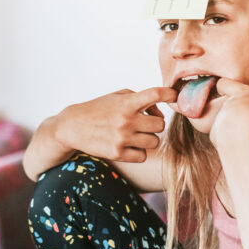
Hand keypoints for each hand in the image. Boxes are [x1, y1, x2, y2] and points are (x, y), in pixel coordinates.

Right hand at [54, 86, 176, 162]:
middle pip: (160, 124)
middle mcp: (126, 120)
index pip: (155, 94)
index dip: (170, 93)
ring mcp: (122, 138)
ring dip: (148, 139)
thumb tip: (161, 115)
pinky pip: (143, 155)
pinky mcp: (117, 153)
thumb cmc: (100, 109)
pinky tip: (128, 145)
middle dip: (155, 124)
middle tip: (144, 123)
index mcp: (127, 102)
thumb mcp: (119, 96)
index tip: (174, 95)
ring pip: (154, 141)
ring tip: (135, 135)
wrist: (73, 127)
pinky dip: (138, 152)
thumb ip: (143, 100)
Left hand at [209, 78, 248, 148]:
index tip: (234, 95)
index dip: (226, 87)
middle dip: (230, 113)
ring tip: (244, 135)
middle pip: (220, 105)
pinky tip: (239, 145)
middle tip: (243, 120)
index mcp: (238, 94)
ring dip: (230, 128)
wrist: (244, 129)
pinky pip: (219, 138)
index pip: (223, 83)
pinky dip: (228, 142)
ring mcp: (218, 120)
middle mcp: (225, 105)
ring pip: (220, 123)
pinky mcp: (214, 135)